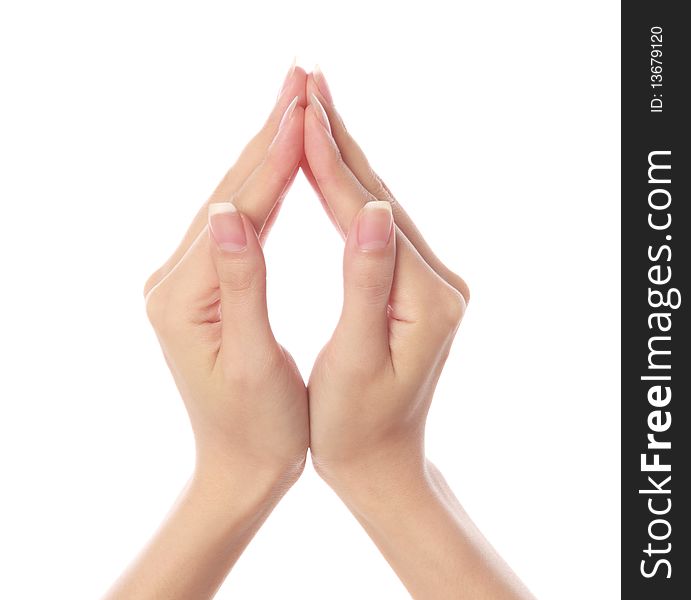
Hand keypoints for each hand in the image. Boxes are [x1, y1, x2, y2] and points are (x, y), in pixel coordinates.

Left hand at [143, 74, 308, 484]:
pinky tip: (275, 166)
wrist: (239, 464)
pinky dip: (259, 187)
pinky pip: (234, 224)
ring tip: (292, 107)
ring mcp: (184, 281)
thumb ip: (241, 283)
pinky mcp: (201, 286)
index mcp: (183, 298)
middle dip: (266, 135)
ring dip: (262, 152)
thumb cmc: (258, 427)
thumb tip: (231, 211)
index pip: (239, 212)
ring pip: (231, 202)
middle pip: (229, 193)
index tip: (306, 107)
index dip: (276, 159)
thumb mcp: (253, 360)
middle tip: (298, 78)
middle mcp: (174, 281)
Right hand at [303, 72, 467, 484]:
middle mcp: (440, 283)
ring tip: (317, 111)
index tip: (300, 113)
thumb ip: (367, 284)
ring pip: (381, 207)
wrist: (382, 461)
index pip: (369, 216)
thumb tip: (375, 209)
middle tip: (311, 83)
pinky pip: (380, 230)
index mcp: (427, 300)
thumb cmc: (355, 427)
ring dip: (346, 160)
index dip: (330, 165)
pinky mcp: (417, 287)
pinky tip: (334, 172)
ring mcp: (432, 283)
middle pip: (382, 199)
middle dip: (341, 142)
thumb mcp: (356, 360)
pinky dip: (352, 194)